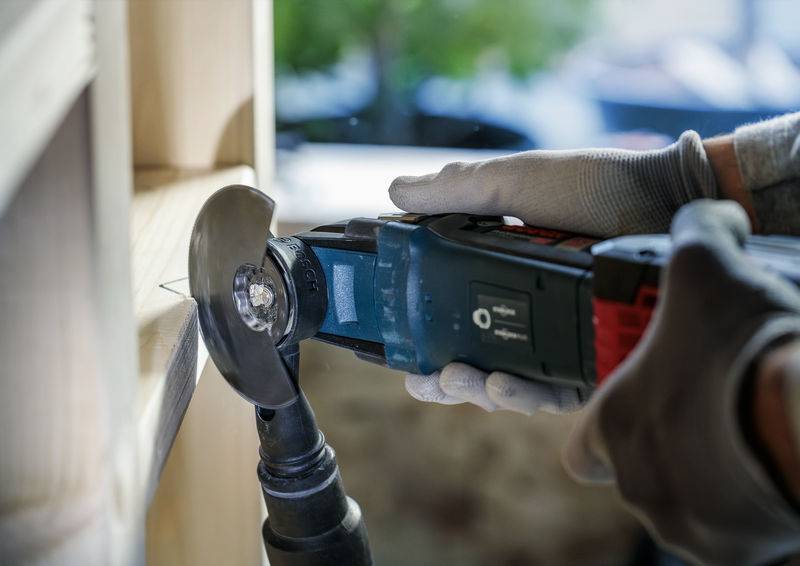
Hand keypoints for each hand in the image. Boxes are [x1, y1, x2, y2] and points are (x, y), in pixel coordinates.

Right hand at [394, 132, 718, 415]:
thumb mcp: (514, 182)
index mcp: (501, 273)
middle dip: (445, 380)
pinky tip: (501, 386)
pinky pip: (555, 392)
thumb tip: (394, 192)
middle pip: (476, 361)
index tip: (401, 358)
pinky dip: (524, 395)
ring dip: (476, 390)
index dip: (424, 343)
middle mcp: (529, 310)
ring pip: (510, 384)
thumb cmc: (595, 186)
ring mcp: (562, 337)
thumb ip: (455, 189)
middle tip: (426, 380)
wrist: (668, 200)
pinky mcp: (596, 359)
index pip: (451, 318)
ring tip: (458, 380)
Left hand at [564, 200, 799, 564]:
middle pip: (642, 471)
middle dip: (673, 444)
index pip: (581, 450)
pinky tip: (770, 460)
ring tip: (746, 433)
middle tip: (711, 413)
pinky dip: (749, 502)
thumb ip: (698, 231)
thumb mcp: (709, 269)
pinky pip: (734, 530)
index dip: (602, 433)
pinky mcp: (737, 552)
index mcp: (617, 424)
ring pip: (690, 502)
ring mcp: (688, 523)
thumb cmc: (747, 351)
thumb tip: (712, 215)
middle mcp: (641, 481)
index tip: (635, 417)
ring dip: (711, 474)